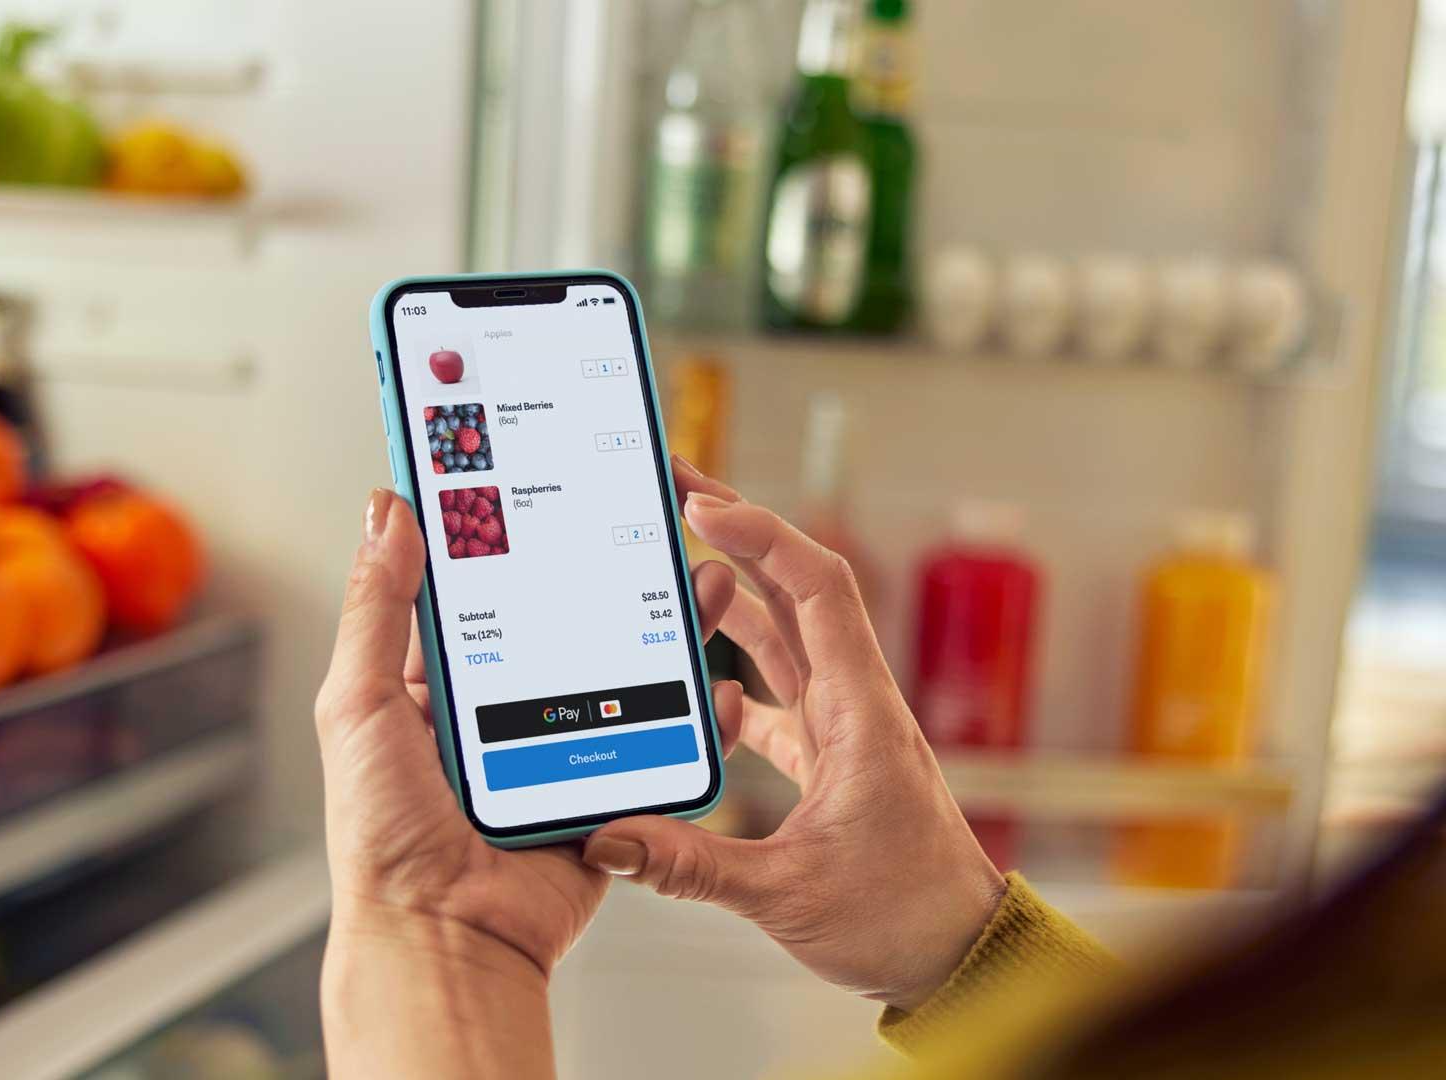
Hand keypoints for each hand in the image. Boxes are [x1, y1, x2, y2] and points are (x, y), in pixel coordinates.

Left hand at [315, 487, 744, 1075]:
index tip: (538, 471)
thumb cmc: (383, 837)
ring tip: (699, 578)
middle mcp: (501, 708)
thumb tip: (389, 511)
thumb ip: (376, 610)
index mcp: (437, 683)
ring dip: (663, 625)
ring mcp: (558, 748)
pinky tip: (714, 677)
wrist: (446, 938)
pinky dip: (691, 713)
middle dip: (607, 568)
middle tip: (644, 512)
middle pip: (566, 619)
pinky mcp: (604, 792)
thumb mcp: (359, 706)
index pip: (478, 586)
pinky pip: (656, 740)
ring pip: (621, 670)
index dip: (504, 532)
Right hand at [581, 459, 1006, 1011]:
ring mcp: (842, 730)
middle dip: (737, 534)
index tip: (702, 505)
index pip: (815, 589)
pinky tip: (696, 687)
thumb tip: (609, 841)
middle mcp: (854, 706)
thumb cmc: (903, 920)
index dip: (761, 534)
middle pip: (793, 591)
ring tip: (673, 554)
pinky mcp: (829, 760)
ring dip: (732, 596)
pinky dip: (733, 678)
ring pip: (783, 638)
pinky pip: (776, 696)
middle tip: (676, 487)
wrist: (961, 958)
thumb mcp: (786, 894)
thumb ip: (690, 866)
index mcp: (859, 714)